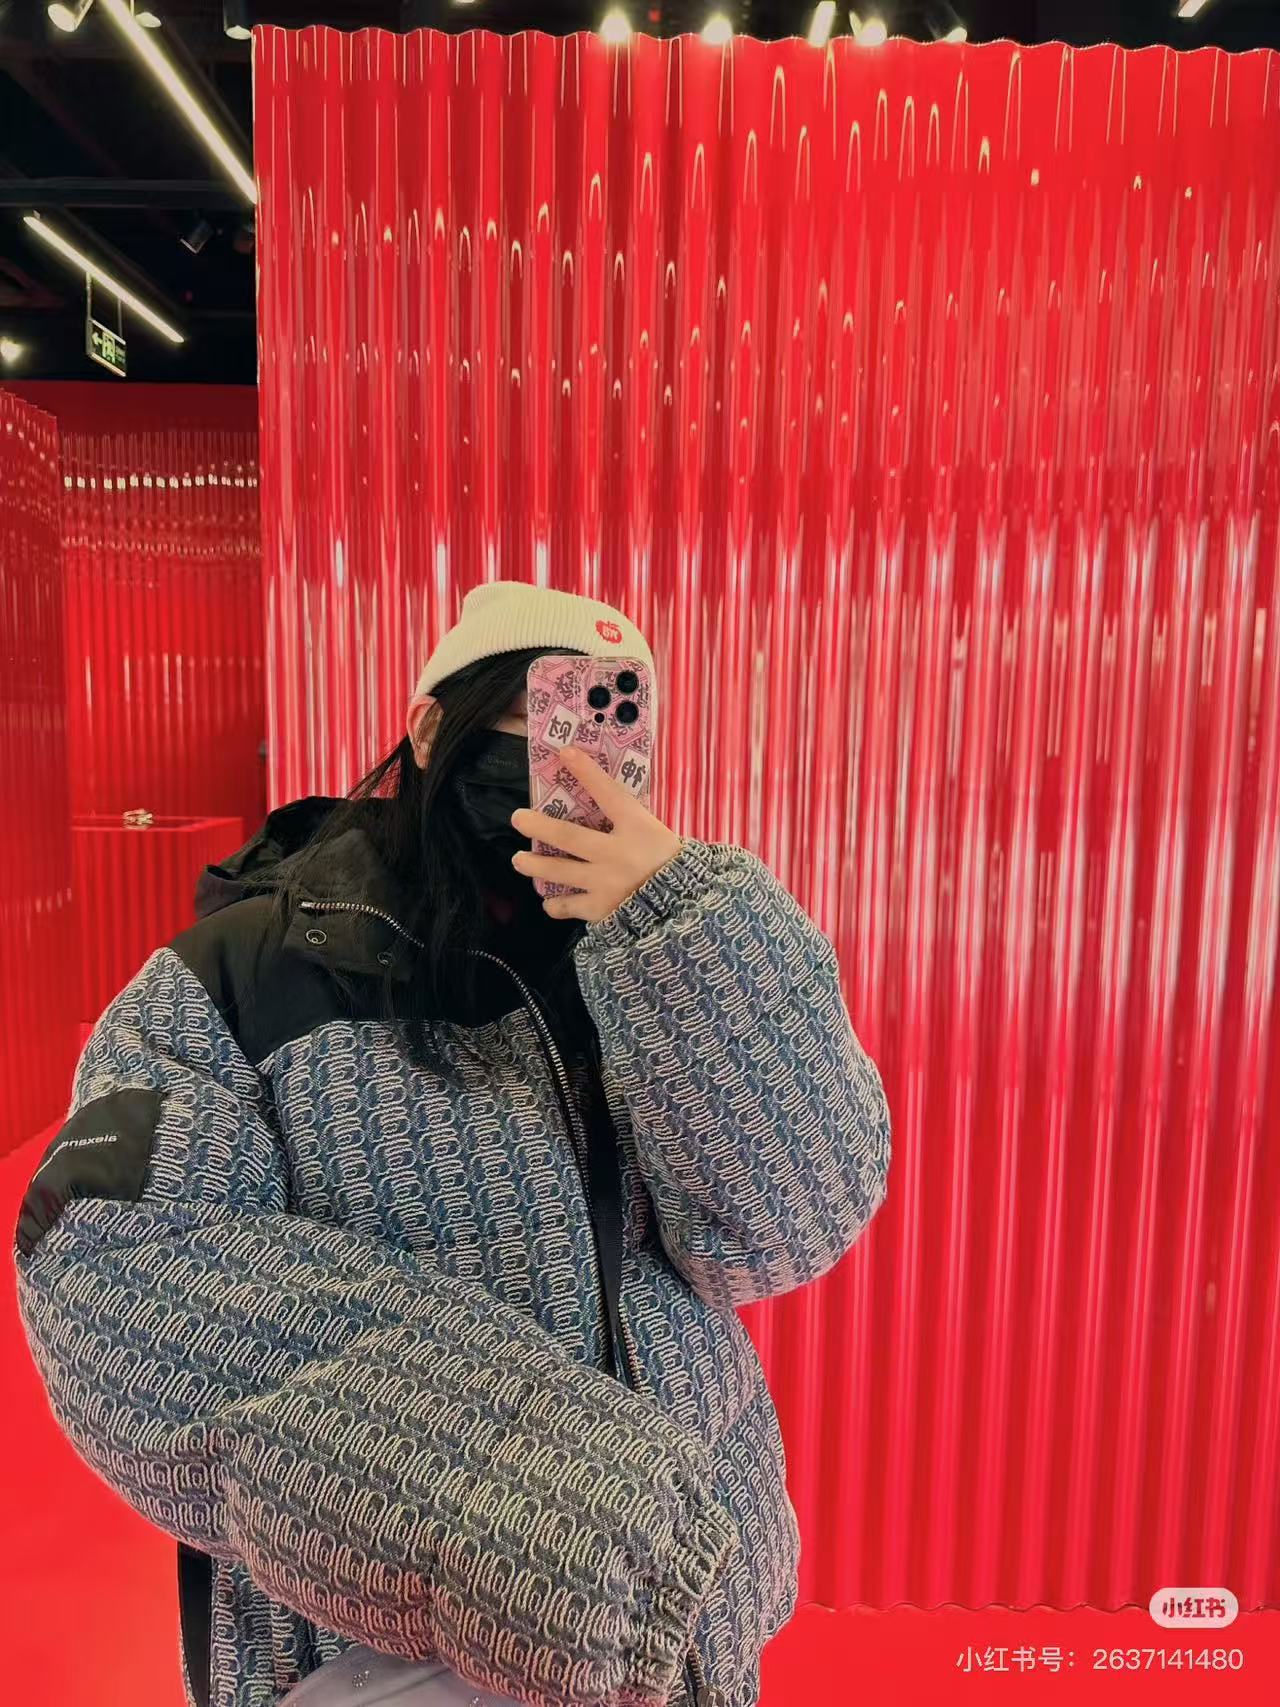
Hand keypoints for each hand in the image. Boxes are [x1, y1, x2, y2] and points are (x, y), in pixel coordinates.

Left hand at [509, 745, 684, 922]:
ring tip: (518, 860)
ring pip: (561, 872)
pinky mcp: (601, 909)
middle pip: (569, 836)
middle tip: (517, 817)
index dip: (586, 772)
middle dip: (540, 825)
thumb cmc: (677, 867)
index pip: (608, 793)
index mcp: (638, 829)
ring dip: (536, 865)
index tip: (564, 752)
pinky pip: (570, 907)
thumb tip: (607, 811)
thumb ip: (635, 825)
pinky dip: (557, 905)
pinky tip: (550, 902)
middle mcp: (617, 853)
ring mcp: (606, 883)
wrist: (688, 909)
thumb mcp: (662, 836)